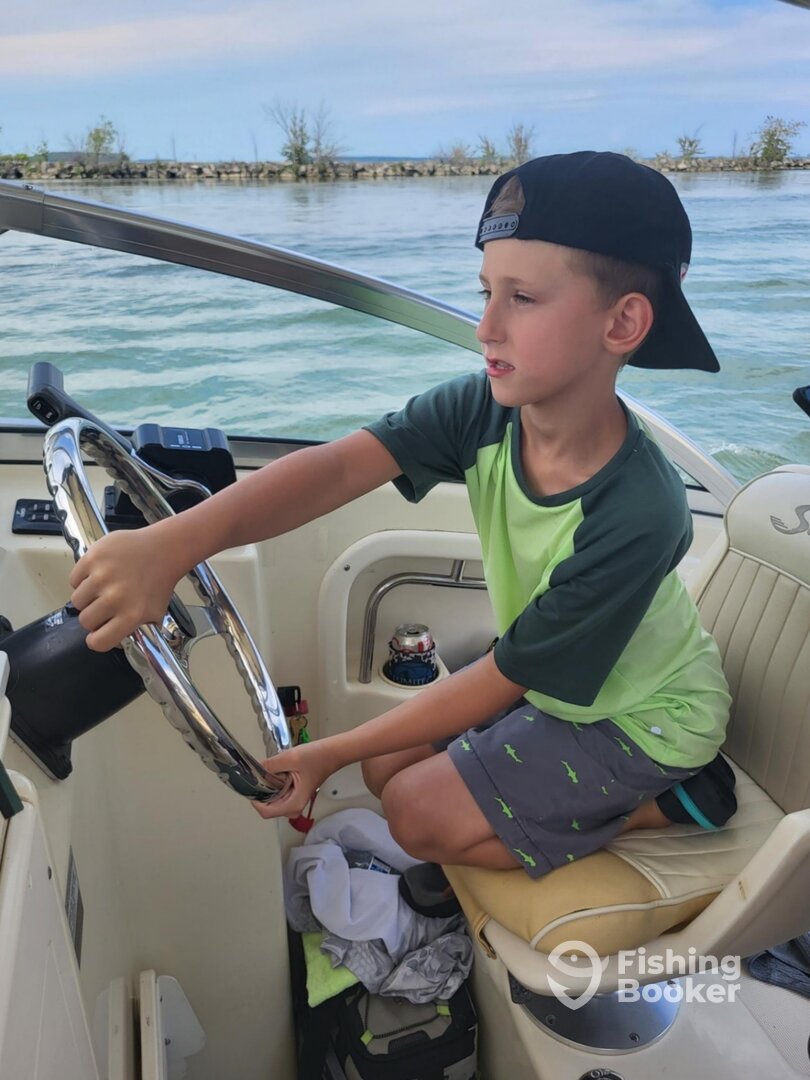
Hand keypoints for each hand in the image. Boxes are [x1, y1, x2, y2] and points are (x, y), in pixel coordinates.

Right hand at [69, 523, 184, 650]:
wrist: (162, 550)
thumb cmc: (158, 582)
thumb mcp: (154, 614)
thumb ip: (134, 631)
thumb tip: (113, 642)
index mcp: (131, 615)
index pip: (98, 642)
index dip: (96, 639)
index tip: (98, 632)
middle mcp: (115, 597)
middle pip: (85, 620)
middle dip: (93, 616)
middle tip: (105, 605)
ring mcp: (102, 576)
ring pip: (76, 600)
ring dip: (87, 597)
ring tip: (102, 588)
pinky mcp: (93, 558)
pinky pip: (74, 579)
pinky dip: (82, 579)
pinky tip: (98, 574)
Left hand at [252, 740, 338, 819]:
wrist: (332, 753)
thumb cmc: (316, 757)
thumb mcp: (290, 758)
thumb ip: (270, 766)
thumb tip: (255, 771)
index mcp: (294, 804)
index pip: (265, 811)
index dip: (255, 799)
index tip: (253, 784)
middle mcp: (294, 807)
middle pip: (267, 806)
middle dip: (262, 790)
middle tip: (264, 772)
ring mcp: (294, 802)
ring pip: (272, 799)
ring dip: (268, 786)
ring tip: (274, 769)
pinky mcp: (294, 795)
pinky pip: (278, 794)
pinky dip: (274, 783)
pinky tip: (279, 771)